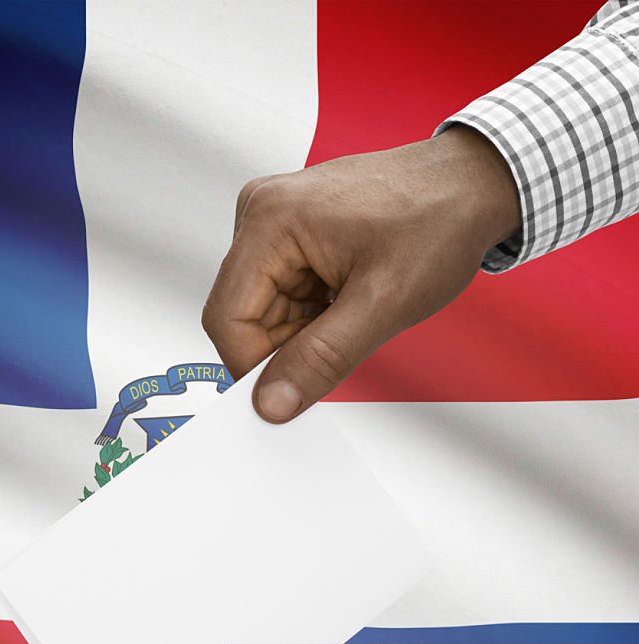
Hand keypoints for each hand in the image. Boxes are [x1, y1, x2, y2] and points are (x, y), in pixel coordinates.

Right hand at [201, 126, 521, 421]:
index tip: (288, 392)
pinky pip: (278, 296)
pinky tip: (347, 298)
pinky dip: (309, 315)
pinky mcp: (286, 232)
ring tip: (354, 309)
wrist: (473, 184)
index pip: (227, 320)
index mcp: (269, 221)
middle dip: (285, 346)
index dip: (253, 367)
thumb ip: (321, 358)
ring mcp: (271, 221)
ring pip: (261, 313)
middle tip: (344, 338)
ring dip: (301, 332)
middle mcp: (260, 214)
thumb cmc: (440, 220)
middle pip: (241, 317)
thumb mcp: (383, 303)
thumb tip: (271, 402)